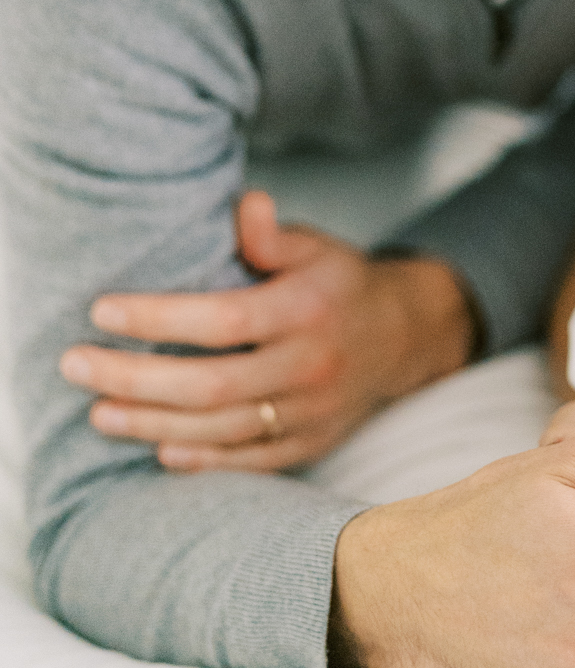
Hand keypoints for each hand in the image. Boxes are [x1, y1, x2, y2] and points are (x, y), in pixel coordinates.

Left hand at [60, 191, 475, 471]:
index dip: (158, 319)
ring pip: (221, 430)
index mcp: (308, 309)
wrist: (405, 336)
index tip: (101, 312)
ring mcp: (312, 412)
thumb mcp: (316, 247)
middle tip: (76, 366)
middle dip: (134, 379)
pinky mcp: (310, 444)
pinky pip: (248, 461)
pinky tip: (154, 447)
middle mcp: (310, 365)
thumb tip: (247, 206)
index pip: (223, 319)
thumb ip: (273, 235)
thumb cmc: (339, 284)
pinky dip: (200, 460)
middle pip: (210, 385)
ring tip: (99, 412)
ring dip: (151, 424)